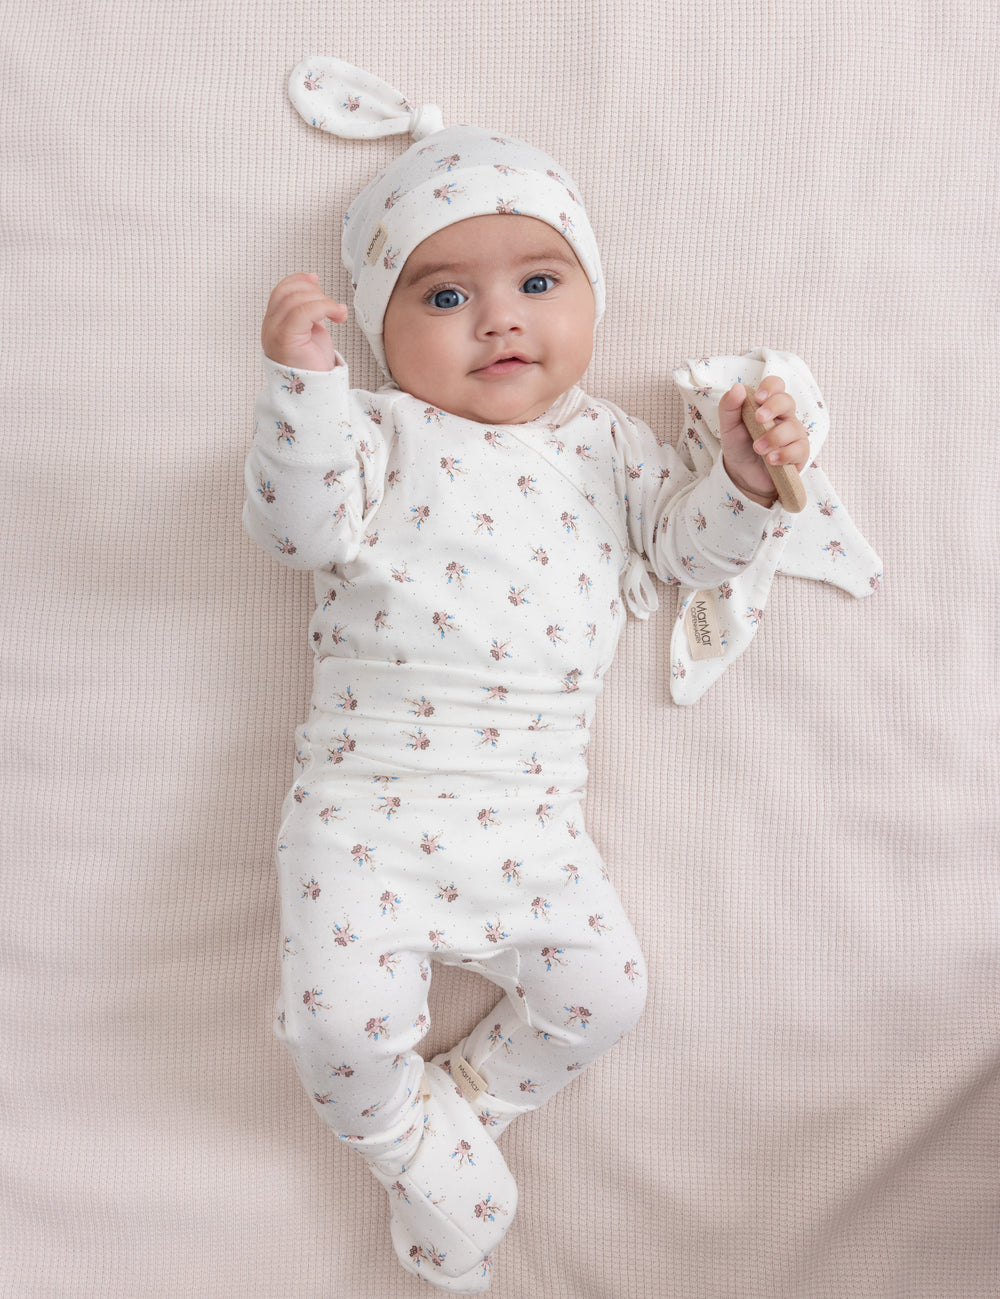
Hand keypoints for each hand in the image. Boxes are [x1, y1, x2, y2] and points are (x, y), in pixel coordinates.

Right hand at [260, 273, 347, 370]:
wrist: (315, 392)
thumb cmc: (313, 365)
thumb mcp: (311, 331)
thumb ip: (307, 311)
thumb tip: (313, 286)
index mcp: (274, 323)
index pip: (280, 291)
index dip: (298, 280)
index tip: (316, 279)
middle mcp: (270, 327)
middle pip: (287, 291)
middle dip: (313, 291)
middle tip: (331, 306)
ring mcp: (275, 333)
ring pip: (295, 299)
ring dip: (323, 300)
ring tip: (338, 314)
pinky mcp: (286, 339)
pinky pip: (303, 311)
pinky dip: (324, 307)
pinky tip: (338, 316)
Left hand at [718, 378, 809, 505]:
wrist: (742, 474)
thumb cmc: (739, 445)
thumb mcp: (728, 427)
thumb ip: (729, 407)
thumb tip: (737, 387)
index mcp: (767, 404)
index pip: (776, 385)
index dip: (770, 387)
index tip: (758, 397)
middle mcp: (783, 416)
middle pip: (788, 401)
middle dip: (773, 407)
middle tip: (758, 419)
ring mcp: (794, 434)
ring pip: (792, 428)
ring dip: (773, 438)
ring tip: (757, 449)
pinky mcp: (799, 453)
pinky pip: (799, 449)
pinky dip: (784, 454)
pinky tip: (771, 460)